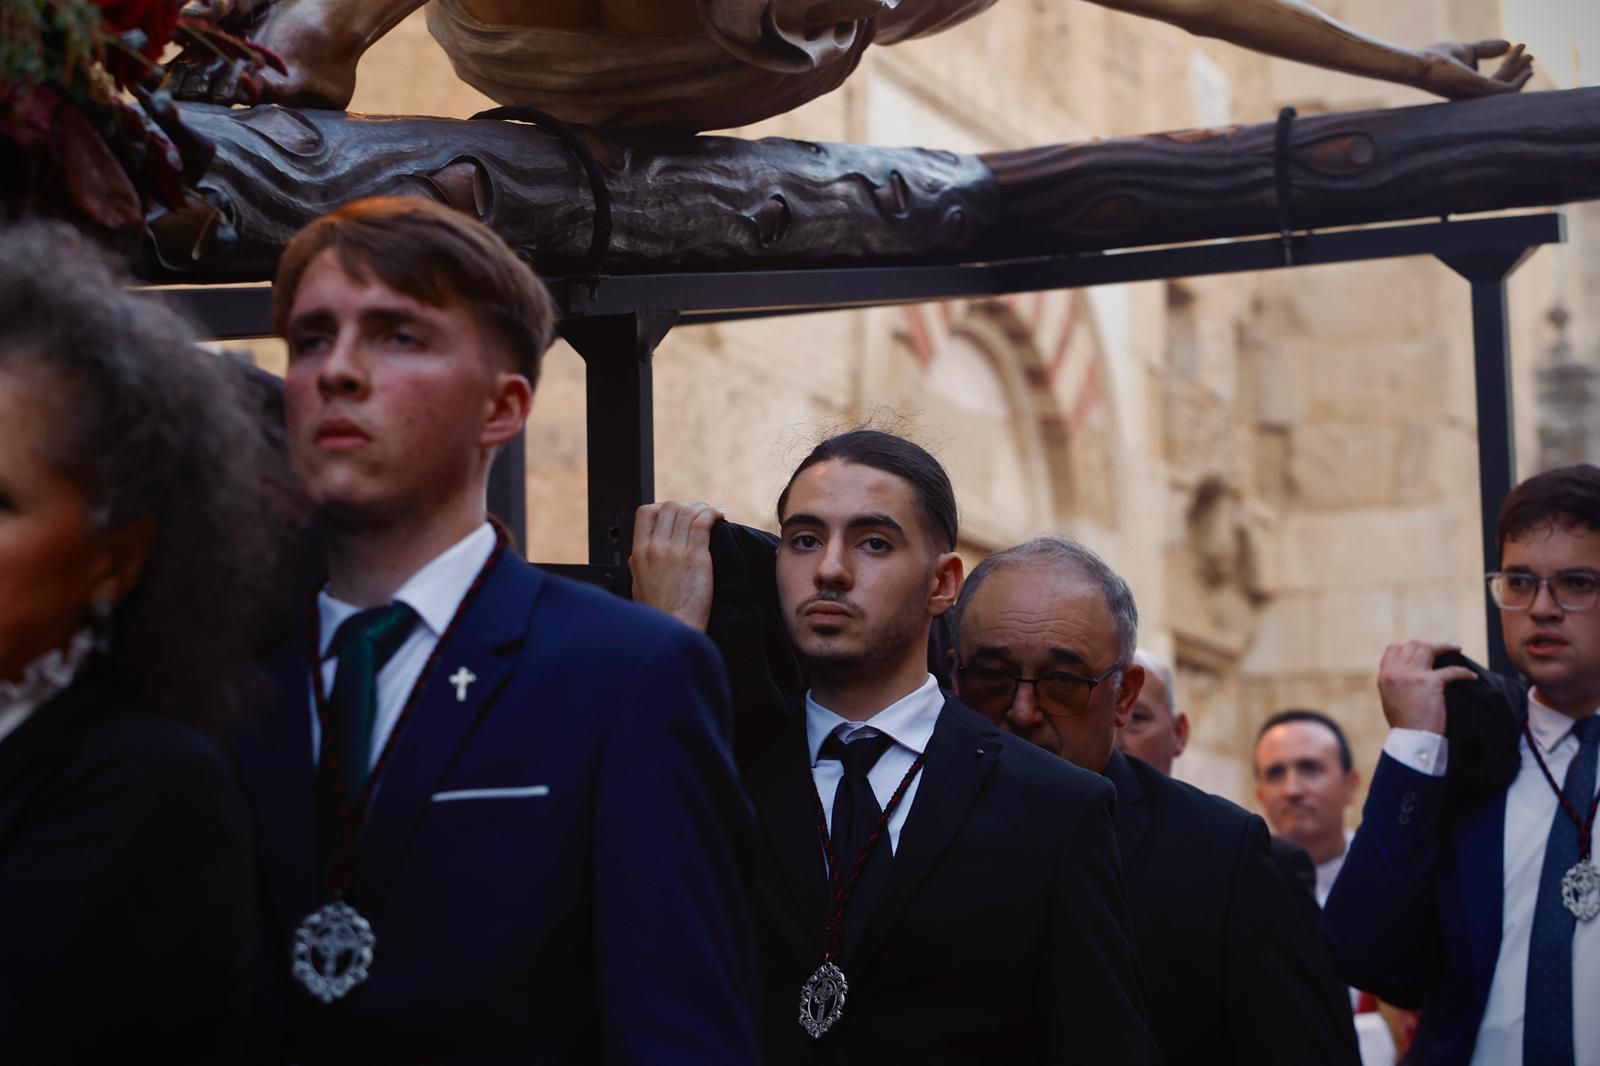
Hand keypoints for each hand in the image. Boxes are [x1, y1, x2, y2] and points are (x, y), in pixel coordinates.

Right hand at [629, 502, 723, 631]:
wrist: (674, 628)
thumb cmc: (659, 612)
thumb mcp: (638, 584)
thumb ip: (639, 563)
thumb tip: (641, 550)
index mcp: (639, 553)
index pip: (645, 512)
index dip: (661, 507)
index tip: (674, 514)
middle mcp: (655, 547)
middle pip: (669, 507)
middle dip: (685, 506)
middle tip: (697, 515)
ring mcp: (675, 551)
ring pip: (687, 511)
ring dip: (702, 508)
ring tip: (712, 514)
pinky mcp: (696, 557)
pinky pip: (703, 522)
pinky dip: (713, 514)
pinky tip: (720, 516)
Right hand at [1376, 641, 1477, 734]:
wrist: (1412, 739)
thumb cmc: (1404, 723)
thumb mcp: (1390, 697)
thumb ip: (1396, 680)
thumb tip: (1409, 670)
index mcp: (1385, 675)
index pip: (1393, 649)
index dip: (1408, 646)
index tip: (1421, 649)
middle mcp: (1396, 672)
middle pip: (1413, 645)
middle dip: (1428, 645)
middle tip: (1442, 649)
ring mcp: (1413, 675)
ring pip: (1429, 649)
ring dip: (1445, 647)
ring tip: (1456, 649)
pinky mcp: (1431, 682)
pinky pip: (1452, 670)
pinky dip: (1464, 673)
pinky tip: (1471, 677)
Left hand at [1420, 40, 1533, 98]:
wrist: (1421, 63)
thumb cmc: (1434, 59)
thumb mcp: (1464, 49)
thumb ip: (1484, 49)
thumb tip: (1507, 44)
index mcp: (1469, 89)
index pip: (1494, 80)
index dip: (1509, 65)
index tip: (1517, 46)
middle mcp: (1474, 96)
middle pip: (1502, 84)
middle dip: (1517, 69)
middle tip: (1530, 54)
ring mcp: (1476, 94)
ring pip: (1506, 86)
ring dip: (1519, 70)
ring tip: (1530, 54)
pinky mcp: (1479, 89)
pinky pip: (1507, 90)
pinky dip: (1520, 81)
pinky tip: (1528, 70)